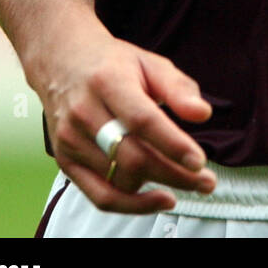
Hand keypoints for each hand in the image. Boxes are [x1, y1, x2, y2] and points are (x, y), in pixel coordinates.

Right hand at [31, 12, 217, 214]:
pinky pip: (99, 195)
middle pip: (132, 157)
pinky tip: (157, 199)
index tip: (199, 161)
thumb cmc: (111, 63)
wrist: (62, 61)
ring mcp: (71, 139)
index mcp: (108, 81)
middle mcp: (85, 112)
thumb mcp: (149, 62)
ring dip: (158, 186)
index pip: (142, 120)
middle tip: (205, 181)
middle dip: (174, 175)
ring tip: (184, 179)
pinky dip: (132, 205)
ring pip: (120, 179)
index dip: (172, 144)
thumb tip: (202, 113)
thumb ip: (178, 87)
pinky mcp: (65, 160)